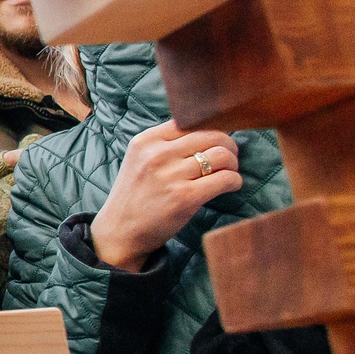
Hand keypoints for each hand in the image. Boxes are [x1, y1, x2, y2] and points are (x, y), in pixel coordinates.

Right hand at [90, 120, 243, 270]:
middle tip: (228, 159)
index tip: (215, 143)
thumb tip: (207, 131)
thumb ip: (166, 143)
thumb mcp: (139, 160)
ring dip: (233, 164)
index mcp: (146, 140)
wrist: (119, 231)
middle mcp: (157, 154)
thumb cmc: (136, 196)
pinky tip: (230, 186)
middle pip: (212, 135)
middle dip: (228, 146)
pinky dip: (234, 181)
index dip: (210, 130)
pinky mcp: (184, 197)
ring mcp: (170, 176)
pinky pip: (225, 179)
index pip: (191, 121)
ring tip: (228, 173)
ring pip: (222, 155)